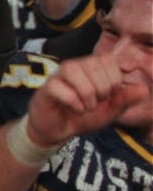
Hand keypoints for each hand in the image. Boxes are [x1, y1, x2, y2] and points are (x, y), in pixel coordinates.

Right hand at [26, 50, 151, 147]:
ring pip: (73, 71)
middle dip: (101, 88)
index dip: (114, 79)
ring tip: (87, 106)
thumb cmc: (84, 116)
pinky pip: (60, 88)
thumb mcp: (110, 110)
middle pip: (92, 64)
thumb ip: (126, 99)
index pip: (107, 59)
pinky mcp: (47, 88)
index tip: (110, 95)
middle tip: (97, 102)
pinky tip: (76, 109)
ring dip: (86, 93)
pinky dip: (73, 102)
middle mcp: (74, 67)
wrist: (60, 130)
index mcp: (91, 68)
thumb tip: (144, 90)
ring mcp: (58, 76)